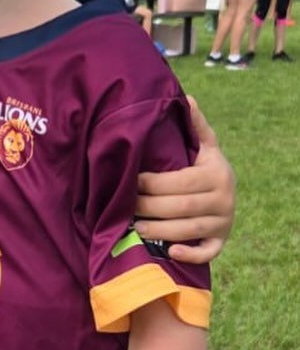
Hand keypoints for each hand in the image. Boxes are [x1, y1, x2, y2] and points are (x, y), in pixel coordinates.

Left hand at [133, 97, 234, 263]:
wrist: (226, 192)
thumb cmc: (202, 166)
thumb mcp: (204, 145)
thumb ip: (194, 125)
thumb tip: (187, 96)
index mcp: (216, 172)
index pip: (179, 181)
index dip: (151, 182)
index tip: (129, 180)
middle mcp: (224, 198)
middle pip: (179, 207)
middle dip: (148, 207)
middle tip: (124, 205)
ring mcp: (224, 222)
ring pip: (189, 230)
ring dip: (160, 230)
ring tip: (135, 227)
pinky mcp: (222, 241)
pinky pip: (208, 252)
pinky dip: (190, 253)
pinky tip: (170, 250)